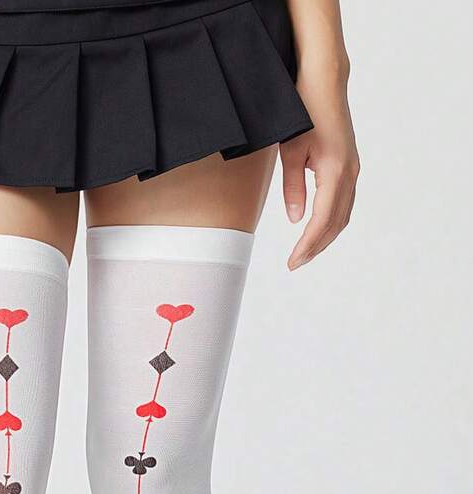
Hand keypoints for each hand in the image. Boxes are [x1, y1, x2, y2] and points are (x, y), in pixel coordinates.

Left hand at [281, 63, 358, 268]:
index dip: (307, 245)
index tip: (292, 261)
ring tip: (304, 252)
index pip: (321, 220)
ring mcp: (352, 168)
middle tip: (295, 263)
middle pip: (335, 223)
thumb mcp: (290, 151)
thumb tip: (296, 219)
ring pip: (342, 214)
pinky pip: (344, 201)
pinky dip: (331, 220)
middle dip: (316, 246)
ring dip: (325, 236)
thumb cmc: (304, 110)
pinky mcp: (349, 164)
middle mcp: (349, 172)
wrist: (324, 80)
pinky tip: (317, 228)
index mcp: (335, 171)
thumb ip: (293, 187)